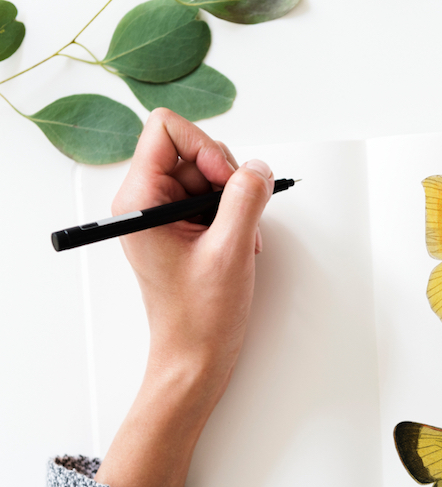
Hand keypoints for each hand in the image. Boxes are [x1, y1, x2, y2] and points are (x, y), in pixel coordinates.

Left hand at [95, 108, 273, 486]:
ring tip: (240, 237)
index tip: (223, 181)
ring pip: (209, 173)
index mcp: (140, 201)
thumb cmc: (199, 316)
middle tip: (236, 215)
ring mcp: (165, 215)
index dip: (204, 146)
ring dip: (235, 199)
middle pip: (193, 149)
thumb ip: (245, 198)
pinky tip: (239, 242)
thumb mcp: (229, 250)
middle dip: (225, 177)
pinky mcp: (182, 228)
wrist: (196, 357)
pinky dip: (234, 214)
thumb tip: (258, 167)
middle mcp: (147, 202)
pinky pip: (213, 198)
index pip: (166, 129)